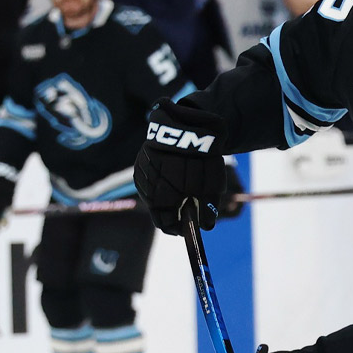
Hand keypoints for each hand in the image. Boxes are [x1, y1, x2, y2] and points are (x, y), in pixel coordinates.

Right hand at [133, 99, 228, 235]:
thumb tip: (206, 227)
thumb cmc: (201, 157)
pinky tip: (171, 176)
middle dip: (172, 212)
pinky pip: (148, 180)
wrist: (186, 124)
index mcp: (164, 197)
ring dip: (164, 196)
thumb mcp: (212, 184)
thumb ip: (208, 208)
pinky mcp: (140, 162)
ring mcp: (141, 174)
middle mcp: (148, 188)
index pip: (166, 224)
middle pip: (157, 211)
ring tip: (181, 187)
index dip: (177, 228)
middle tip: (187, 207)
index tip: (187, 227)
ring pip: (151, 196)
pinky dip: (159, 182)